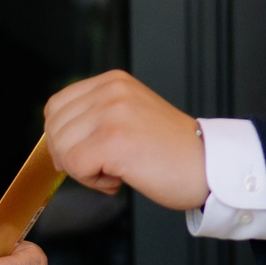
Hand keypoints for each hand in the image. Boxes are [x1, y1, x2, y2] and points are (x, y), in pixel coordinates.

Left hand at [43, 71, 207, 209]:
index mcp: (113, 82)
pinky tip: (120, 179)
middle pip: (54, 127)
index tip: (82, 153)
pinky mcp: (114, 140)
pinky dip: (93, 182)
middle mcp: (111, 91)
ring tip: (116, 171)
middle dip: (70, 155)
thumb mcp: (132, 116)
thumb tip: (57, 139)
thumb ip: (97, 116)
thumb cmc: (174, 152)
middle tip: (102, 167)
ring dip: (83, 170)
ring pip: (62, 148)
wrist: (210, 167)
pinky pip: (76, 166)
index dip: (61, 136)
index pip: (57, 105)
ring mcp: (112, 114)